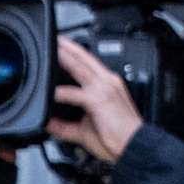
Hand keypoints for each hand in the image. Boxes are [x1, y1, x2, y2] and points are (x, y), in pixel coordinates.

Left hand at [46, 35, 143, 163]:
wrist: (136, 147)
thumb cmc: (118, 138)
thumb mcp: (85, 130)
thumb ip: (64, 126)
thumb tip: (48, 124)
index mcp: (107, 85)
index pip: (89, 63)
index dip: (74, 52)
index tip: (60, 46)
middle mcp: (107, 82)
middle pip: (84, 58)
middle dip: (67, 46)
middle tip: (52, 37)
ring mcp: (104, 89)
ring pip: (80, 67)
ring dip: (64, 57)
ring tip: (50, 49)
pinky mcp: (99, 100)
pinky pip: (74, 92)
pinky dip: (60, 92)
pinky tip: (49, 92)